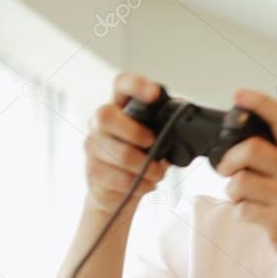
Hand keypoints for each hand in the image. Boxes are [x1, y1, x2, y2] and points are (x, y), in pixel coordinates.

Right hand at [84, 73, 171, 214]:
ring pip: (119, 153)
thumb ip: (164, 129)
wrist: (116, 193)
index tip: (154, 93)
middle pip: (106, 116)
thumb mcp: (154, 140)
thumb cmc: (137, 160)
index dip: (135, 84)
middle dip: (134, 132)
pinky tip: (145, 183)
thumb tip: (184, 125)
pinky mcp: (93, 172)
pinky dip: (139, 184)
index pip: (121, 85)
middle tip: (152, 143)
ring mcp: (93, 147)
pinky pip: (118, 178)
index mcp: (118, 109)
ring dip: (145, 167)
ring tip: (156, 173)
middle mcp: (99, 124)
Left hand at [216, 89, 276, 265]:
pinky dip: (240, 212)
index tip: (238, 94)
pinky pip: (242, 209)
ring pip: (240, 182)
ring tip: (243, 197)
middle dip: (230, 159)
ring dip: (233, 191)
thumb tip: (238, 138)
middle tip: (226, 169)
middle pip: (252, 149)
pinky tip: (254, 214)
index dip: (260, 102)